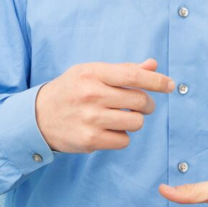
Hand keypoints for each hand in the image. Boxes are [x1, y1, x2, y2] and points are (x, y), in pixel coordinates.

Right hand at [34, 58, 174, 153]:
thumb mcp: (91, 72)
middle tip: (141, 104)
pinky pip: (124, 140)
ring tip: (122, 117)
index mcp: (92, 73)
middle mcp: (91, 94)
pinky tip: (109, 130)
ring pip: (135, 122)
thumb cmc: (70, 91)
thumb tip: (153, 65)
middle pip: (140, 100)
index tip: (170, 85)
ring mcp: (90, 119)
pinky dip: (122, 136)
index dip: (156, 81)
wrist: (37, 117)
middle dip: (147, 104)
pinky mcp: (89, 140)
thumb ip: (123, 70)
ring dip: (135, 120)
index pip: (133, 76)